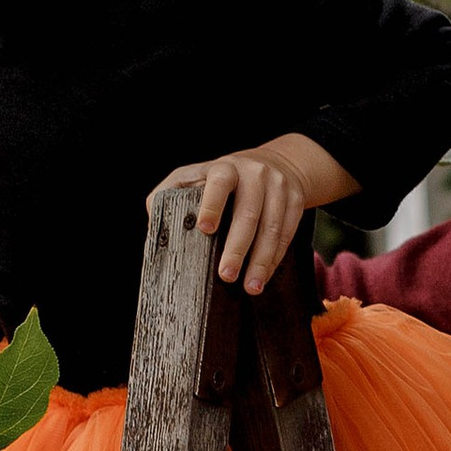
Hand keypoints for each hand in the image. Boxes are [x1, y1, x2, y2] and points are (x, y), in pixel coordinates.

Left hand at [152, 134, 357, 295]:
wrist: (277, 163)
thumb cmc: (224, 178)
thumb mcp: (196, 176)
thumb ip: (172, 195)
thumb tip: (155, 227)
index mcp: (226, 167)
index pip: (219, 183)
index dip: (212, 204)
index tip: (205, 229)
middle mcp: (255, 174)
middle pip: (248, 213)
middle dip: (237, 247)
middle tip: (226, 275)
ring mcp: (279, 187)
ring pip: (272, 227)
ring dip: (261, 261)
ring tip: (251, 287)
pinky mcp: (295, 201)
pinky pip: (286, 233)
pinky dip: (275, 258)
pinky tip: (263, 276)